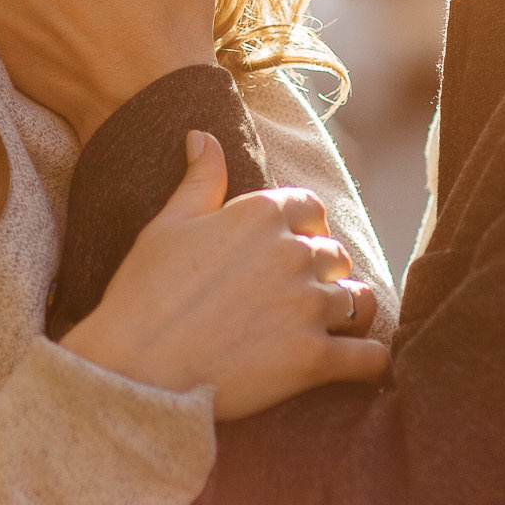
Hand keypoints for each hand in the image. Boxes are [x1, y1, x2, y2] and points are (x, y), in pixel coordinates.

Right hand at [61, 133, 387, 419]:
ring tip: (334, 327)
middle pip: (336, 255)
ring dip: (350, 312)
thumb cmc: (143, 295)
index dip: (304, 228)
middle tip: (300, 296)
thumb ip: (199, 181)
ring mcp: (307, 307)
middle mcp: (292, 254)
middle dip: (324, 273)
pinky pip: (370, 357)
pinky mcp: (315, 359)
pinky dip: (370, 362)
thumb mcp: (166, 226)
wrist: (134, 369)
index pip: (310, 208)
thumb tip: (203, 136)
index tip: (291, 247)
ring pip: (360, 301)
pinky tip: (358, 366)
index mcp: (259, 214)